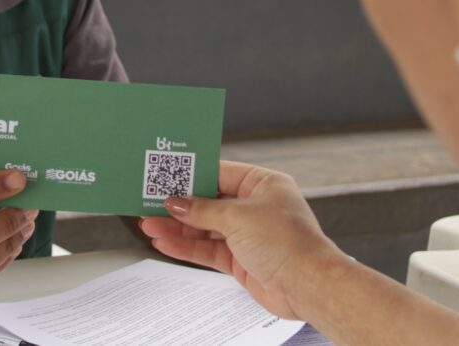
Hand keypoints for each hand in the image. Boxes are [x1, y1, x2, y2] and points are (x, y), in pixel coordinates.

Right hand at [139, 160, 341, 318]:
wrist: (308, 286)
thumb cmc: (288, 243)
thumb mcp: (238, 217)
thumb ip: (203, 210)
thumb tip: (176, 203)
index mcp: (263, 184)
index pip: (220, 173)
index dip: (192, 176)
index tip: (166, 176)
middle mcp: (255, 207)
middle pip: (209, 202)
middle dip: (180, 206)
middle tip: (151, 202)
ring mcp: (247, 234)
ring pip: (205, 228)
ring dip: (178, 228)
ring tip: (150, 225)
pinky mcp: (241, 259)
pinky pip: (208, 249)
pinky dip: (187, 246)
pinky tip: (166, 243)